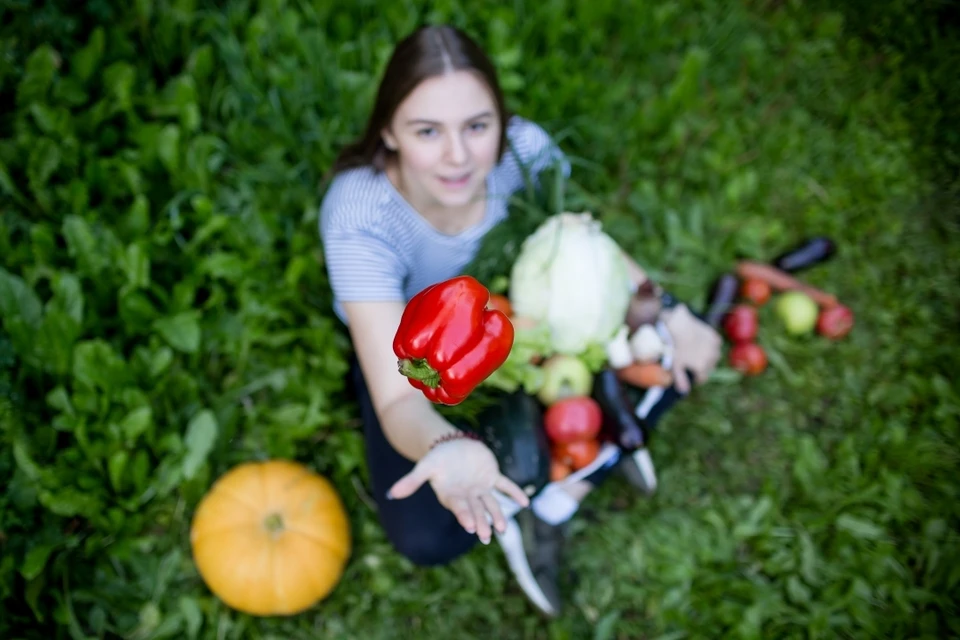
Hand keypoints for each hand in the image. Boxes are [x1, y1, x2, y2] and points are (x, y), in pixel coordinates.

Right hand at [387, 437, 530, 543]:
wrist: (450, 445)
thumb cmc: (437, 458)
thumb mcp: (424, 466)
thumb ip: (411, 482)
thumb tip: (390, 494)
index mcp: (452, 495)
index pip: (459, 507)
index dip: (465, 515)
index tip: (470, 526)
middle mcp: (468, 495)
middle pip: (476, 510)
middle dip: (481, 522)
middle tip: (486, 537)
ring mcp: (481, 487)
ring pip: (491, 503)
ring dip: (498, 514)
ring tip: (503, 529)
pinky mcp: (492, 477)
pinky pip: (505, 486)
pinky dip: (514, 493)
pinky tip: (525, 502)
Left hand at [661, 303, 721, 393]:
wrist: (680, 327)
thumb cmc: (675, 347)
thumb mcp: (675, 365)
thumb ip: (680, 380)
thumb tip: (684, 392)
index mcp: (702, 368)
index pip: (702, 378)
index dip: (696, 377)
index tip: (691, 373)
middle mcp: (712, 359)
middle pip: (709, 368)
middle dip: (703, 367)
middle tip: (693, 361)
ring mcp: (715, 349)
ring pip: (714, 357)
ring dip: (708, 357)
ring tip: (697, 352)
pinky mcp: (716, 338)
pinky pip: (716, 346)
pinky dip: (711, 347)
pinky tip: (702, 344)